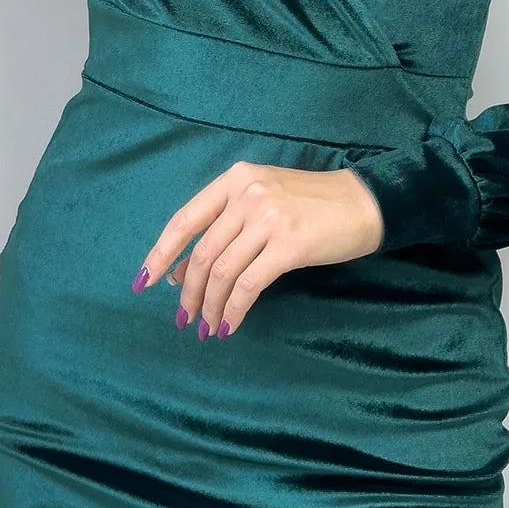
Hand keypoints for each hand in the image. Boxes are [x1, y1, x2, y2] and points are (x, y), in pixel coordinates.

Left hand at [132, 161, 385, 338]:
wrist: (364, 203)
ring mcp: (268, 217)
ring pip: (223, 271)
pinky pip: (249, 284)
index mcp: (234, 180)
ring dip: (210, 306)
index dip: (161, 254)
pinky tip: (230, 324)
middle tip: (184, 319)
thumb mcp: (262, 204)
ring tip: (207, 327)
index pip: (184, 220)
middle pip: (203, 252)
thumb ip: (224, 230)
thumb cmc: (310, 205)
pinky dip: (235, 309)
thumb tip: (181, 273)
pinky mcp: (289, 244)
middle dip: (189, 292)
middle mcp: (247, 194)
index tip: (144, 283)